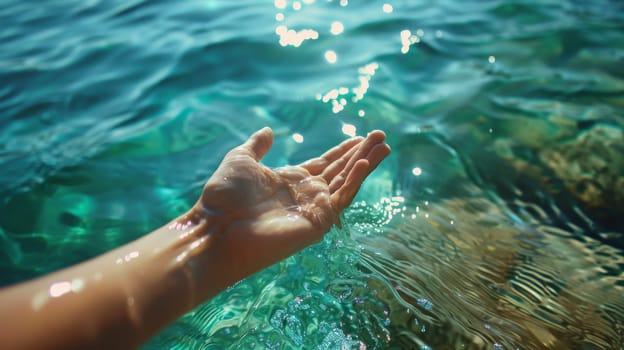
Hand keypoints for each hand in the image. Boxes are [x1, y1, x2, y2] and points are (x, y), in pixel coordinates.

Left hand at [193, 127, 389, 281]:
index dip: (343, 151)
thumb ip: (257, 146)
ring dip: (365, 163)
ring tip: (384, 145)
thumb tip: (267, 131)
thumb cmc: (225, 195)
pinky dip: (355, 181)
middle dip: (362, 153)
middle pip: (341, 171)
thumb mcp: (241, 160)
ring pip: (347, 182)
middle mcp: (306, 194)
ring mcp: (314, 209)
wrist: (217, 227)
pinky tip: (364, 163)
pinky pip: (341, 198)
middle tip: (381, 136)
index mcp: (291, 180)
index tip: (361, 137)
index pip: (325, 164)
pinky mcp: (318, 222)